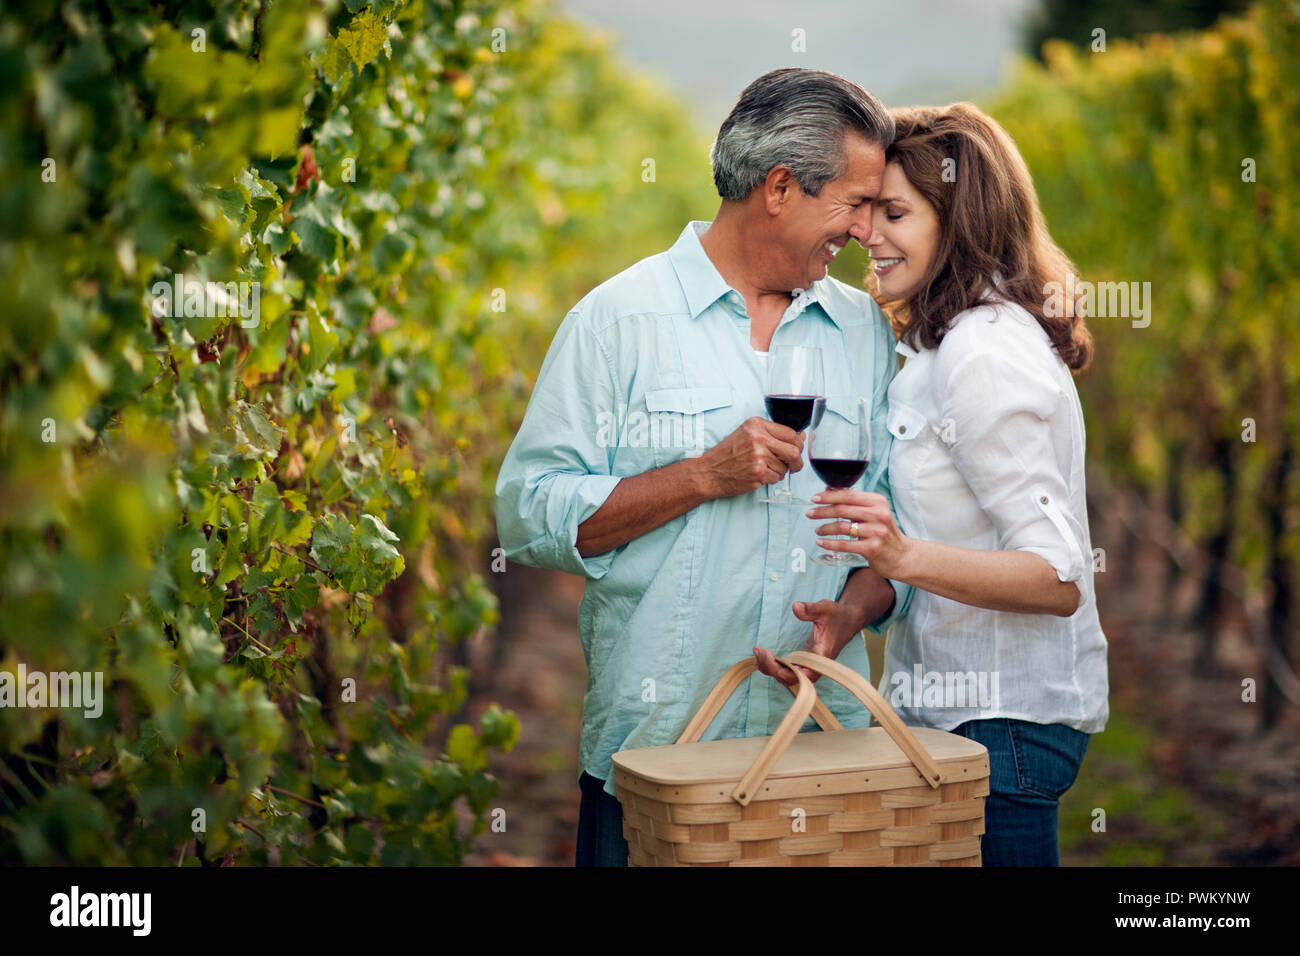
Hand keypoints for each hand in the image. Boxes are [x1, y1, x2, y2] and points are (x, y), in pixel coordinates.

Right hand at [698, 417, 803, 498]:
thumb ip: (772, 434)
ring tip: (764, 469)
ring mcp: (758, 456)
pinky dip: (771, 479)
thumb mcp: (747, 434)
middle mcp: (758, 438)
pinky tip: (759, 475)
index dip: (798, 444)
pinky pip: (777, 478)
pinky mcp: (758, 472)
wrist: (709, 472)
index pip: (790, 433)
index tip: (796, 449)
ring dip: (780, 471)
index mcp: (757, 425)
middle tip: (793, 465)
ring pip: (785, 467)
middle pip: (794, 451)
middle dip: (797, 461)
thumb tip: (801, 437)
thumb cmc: (727, 454)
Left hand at [752, 598, 868, 687]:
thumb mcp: (825, 608)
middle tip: (759, 650)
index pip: (802, 675)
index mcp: (822, 658)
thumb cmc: (837, 616)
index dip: (784, 671)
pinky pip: (785, 669)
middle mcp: (814, 667)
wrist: (846, 620)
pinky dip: (773, 664)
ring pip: (785, 676)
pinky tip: (762, 654)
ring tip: (757, 651)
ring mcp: (808, 665)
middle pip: (789, 679)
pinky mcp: (802, 661)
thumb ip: (811, 609)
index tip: (770, 656)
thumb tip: (796, 607)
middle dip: (771, 668)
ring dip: (769, 667)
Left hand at [805, 490, 910, 578]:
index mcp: (878, 502)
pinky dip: (830, 543)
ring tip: (817, 530)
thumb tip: (829, 490)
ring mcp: (876, 532)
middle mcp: (879, 514)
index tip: (814, 498)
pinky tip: (821, 542)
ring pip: (842, 526)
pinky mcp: (872, 548)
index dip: (829, 496)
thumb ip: (854, 502)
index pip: (848, 495)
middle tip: (810, 513)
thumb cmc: (883, 532)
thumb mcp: (874, 512)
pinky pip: (845, 544)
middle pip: (843, 509)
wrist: (901, 556)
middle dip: (822, 511)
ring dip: (825, 528)